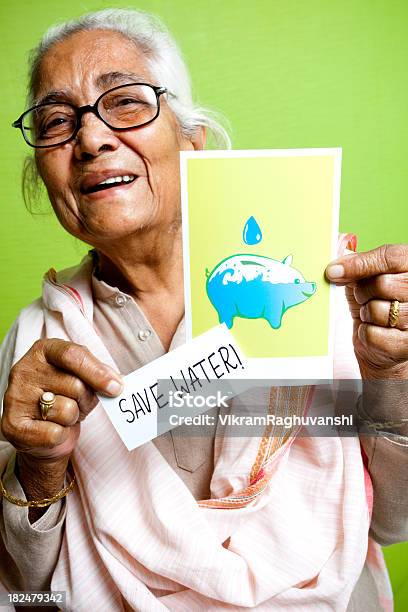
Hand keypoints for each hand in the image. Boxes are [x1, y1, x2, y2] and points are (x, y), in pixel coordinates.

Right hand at [1, 339, 122, 461]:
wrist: (42, 435)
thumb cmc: (65, 398)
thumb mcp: (80, 378)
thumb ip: (96, 373)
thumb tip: (116, 383)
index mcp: (42, 351)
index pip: (72, 354)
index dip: (97, 372)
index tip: (116, 387)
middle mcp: (24, 370)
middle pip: (74, 384)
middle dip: (86, 399)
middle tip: (79, 403)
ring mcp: (15, 398)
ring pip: (67, 409)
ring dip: (73, 417)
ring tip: (63, 415)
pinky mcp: (13, 426)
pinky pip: (55, 433)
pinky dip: (61, 435)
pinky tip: (52, 429)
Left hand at [325, 244, 407, 378]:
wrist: (385, 344)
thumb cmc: (378, 303)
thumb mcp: (367, 277)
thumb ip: (357, 261)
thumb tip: (338, 248)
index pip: (391, 257)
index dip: (359, 263)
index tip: (333, 271)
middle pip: (382, 284)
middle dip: (363, 292)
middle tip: (364, 298)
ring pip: (377, 310)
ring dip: (365, 314)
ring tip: (372, 315)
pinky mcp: (405, 345)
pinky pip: (372, 334)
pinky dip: (366, 333)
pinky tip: (375, 331)